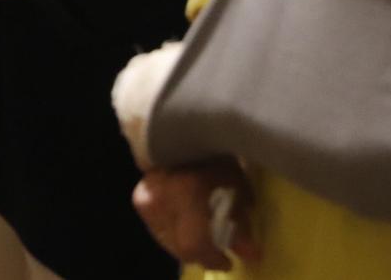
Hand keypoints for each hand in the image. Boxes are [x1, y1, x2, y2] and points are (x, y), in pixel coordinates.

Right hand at [133, 162, 258, 270]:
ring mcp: (145, 199)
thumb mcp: (236, 186)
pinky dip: (176, 232)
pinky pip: (159, 228)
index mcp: (186, 193)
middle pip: (181, 246)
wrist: (182, 128)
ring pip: (168, 240)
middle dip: (203, 252)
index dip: (213, 258)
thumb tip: (251, 254)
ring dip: (188, 242)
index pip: (194, 243)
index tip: (229, 260)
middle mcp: (159, 199)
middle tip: (218, 248)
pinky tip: (188, 223)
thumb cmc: (215, 154)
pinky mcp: (139, 200)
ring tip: (204, 234)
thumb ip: (241, 223)